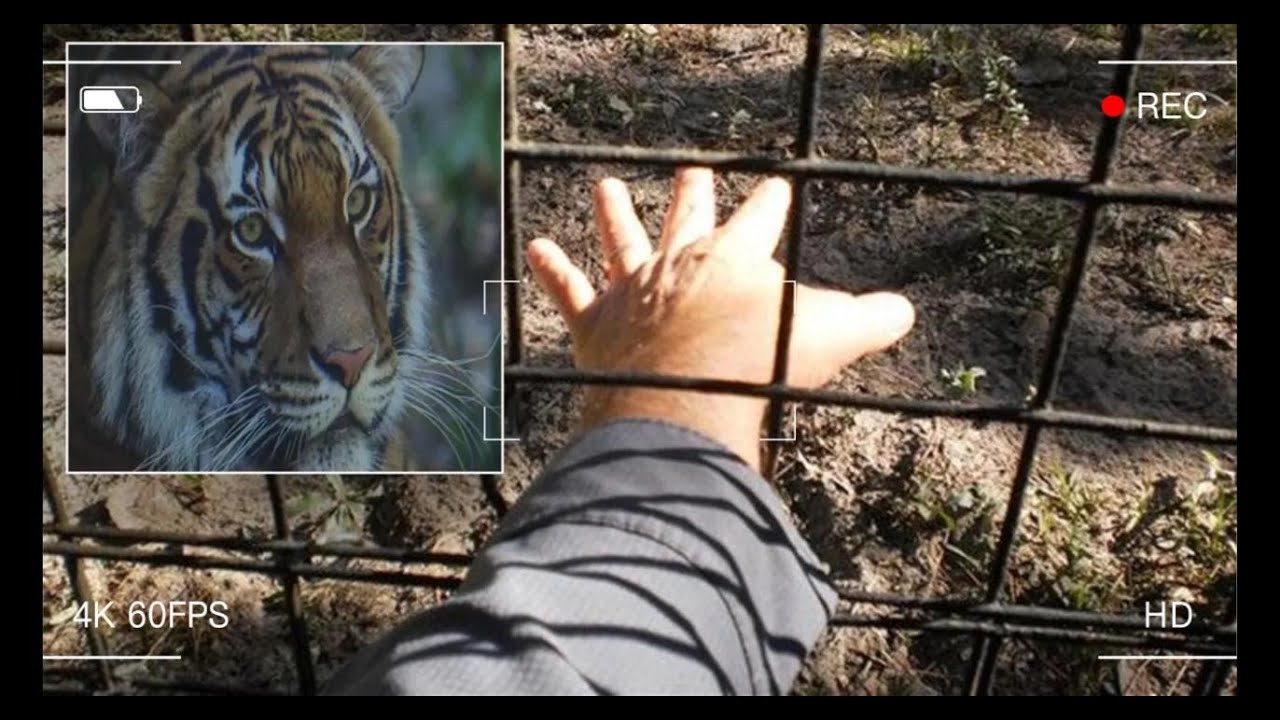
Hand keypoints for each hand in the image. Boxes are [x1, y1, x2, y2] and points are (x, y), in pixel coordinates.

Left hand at [528, 168, 915, 470]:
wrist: (687, 395)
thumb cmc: (759, 364)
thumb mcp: (831, 337)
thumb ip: (870, 321)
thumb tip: (904, 311)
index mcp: (736, 259)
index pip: (759, 220)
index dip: (769, 202)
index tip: (774, 183)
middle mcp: (681, 262)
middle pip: (688, 219)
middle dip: (694, 195)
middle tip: (693, 172)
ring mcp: (635, 289)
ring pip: (623, 240)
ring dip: (614, 214)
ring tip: (605, 187)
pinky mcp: (597, 323)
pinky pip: (570, 289)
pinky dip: (553, 268)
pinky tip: (534, 246)